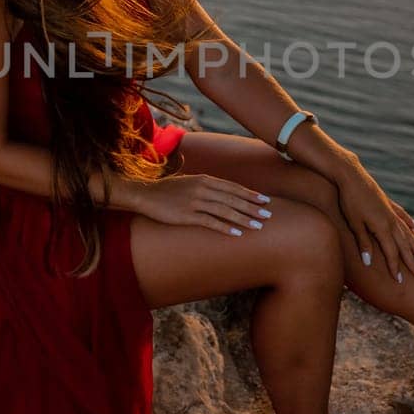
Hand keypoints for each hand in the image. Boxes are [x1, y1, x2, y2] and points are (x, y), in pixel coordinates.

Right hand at [128, 173, 272, 236]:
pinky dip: (225, 227)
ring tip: (258, 225)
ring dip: (244, 218)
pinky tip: (237, 233)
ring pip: (226, 210)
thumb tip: (222, 190)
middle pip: (233, 199)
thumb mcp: (189, 182)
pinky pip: (211, 222)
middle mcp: (203, 189)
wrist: (146, 194)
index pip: (233, 187)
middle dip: (252, 207)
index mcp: (204, 179)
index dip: (250, 194)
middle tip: (268, 215)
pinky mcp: (187, 215)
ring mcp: (195, 202)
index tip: (264, 200)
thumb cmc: (168, 190)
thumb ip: (206, 185)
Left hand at [334, 156, 413, 282]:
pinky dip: (409, 223)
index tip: (400, 280)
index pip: (391, 252)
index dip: (395, 267)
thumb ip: (363, 243)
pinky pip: (402, 216)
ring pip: (406, 232)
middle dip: (412, 261)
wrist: (351, 175)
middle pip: (404, 245)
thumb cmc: (349, 201)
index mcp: (382, 228)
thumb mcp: (354, 224)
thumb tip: (369, 263)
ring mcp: (390, 211)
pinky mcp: (387, 203)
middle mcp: (390, 221)